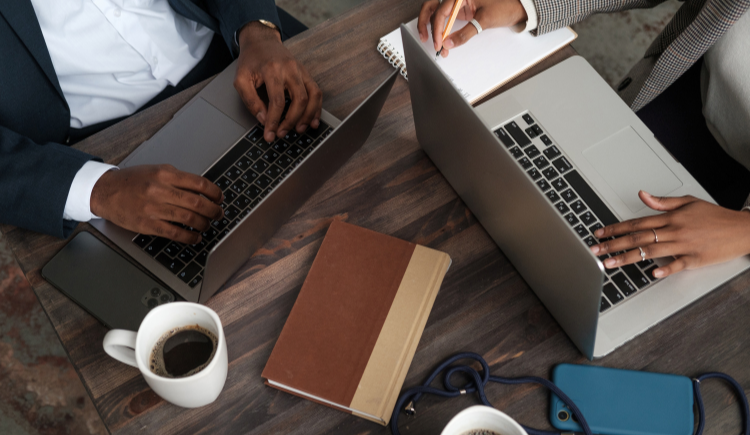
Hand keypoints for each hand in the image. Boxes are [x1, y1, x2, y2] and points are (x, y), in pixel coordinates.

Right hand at [90, 165, 223, 243]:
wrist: (105, 191)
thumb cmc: (132, 181)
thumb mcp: (156, 170)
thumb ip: (178, 179)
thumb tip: (202, 190)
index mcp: (165, 174)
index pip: (198, 183)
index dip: (214, 192)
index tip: (220, 198)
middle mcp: (160, 190)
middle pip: (197, 202)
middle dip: (213, 210)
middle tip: (219, 214)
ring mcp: (153, 208)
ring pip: (188, 218)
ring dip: (203, 224)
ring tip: (208, 225)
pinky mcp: (147, 224)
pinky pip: (174, 233)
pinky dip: (189, 237)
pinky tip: (195, 238)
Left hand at [234, 21, 322, 142]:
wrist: (261, 41)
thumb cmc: (250, 61)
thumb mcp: (241, 79)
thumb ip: (250, 100)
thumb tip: (263, 119)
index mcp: (272, 70)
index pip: (277, 101)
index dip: (274, 120)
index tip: (270, 134)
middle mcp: (290, 69)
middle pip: (299, 99)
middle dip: (292, 120)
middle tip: (282, 133)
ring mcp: (300, 70)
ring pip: (312, 95)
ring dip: (308, 116)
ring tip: (300, 129)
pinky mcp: (306, 73)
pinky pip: (316, 92)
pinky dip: (316, 108)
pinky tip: (313, 120)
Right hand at [417, 0, 527, 56]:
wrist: (517, 7)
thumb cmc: (505, 6)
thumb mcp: (484, 21)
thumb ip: (465, 33)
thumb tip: (449, 43)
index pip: (442, 10)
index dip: (438, 28)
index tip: (439, 43)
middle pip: (432, 7)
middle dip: (426, 24)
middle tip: (426, 40)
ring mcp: (457, 3)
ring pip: (435, 12)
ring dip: (432, 27)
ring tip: (434, 43)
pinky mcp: (459, 10)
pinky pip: (444, 18)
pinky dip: (441, 29)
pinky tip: (442, 40)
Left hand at [589, 191, 749, 278]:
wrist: (741, 229)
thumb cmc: (715, 216)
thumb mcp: (688, 202)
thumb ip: (662, 202)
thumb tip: (642, 195)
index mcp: (670, 217)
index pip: (636, 223)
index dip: (615, 228)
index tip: (600, 234)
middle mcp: (674, 231)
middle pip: (638, 238)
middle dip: (613, 244)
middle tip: (596, 251)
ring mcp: (684, 245)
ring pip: (650, 252)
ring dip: (627, 258)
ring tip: (610, 263)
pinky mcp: (695, 259)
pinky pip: (677, 265)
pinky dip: (665, 269)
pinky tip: (652, 274)